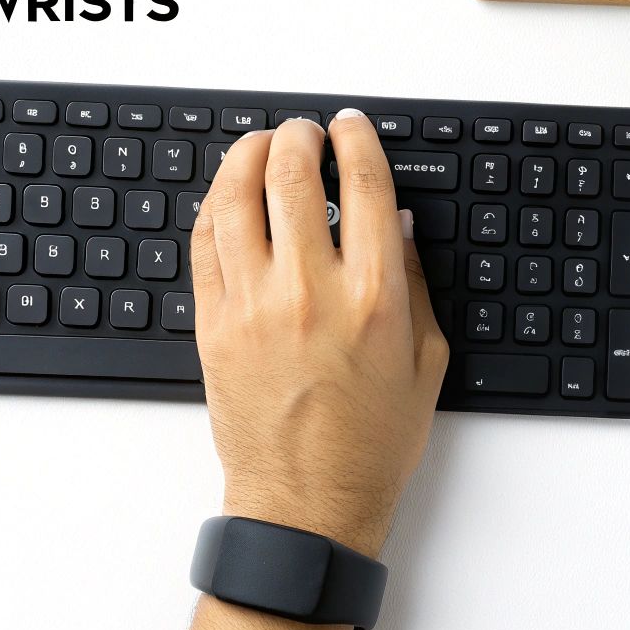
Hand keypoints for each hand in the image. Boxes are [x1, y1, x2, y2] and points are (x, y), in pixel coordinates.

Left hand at [191, 112, 448, 557]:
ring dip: (248, 158)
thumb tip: (395, 226)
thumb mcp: (425, 361)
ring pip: (236, 200)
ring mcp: (254, 307)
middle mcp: (310, 292)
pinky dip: (215, 209)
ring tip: (261, 147)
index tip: (352, 127)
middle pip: (293, 177)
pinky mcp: (213, 326)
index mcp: (374, 298)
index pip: (364, 187)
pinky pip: (204, 244)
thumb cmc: (369, 443)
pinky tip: (229, 199)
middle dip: (299, 137)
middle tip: (305, 131)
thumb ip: (413, 284)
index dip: (358, 141)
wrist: (307, 502)